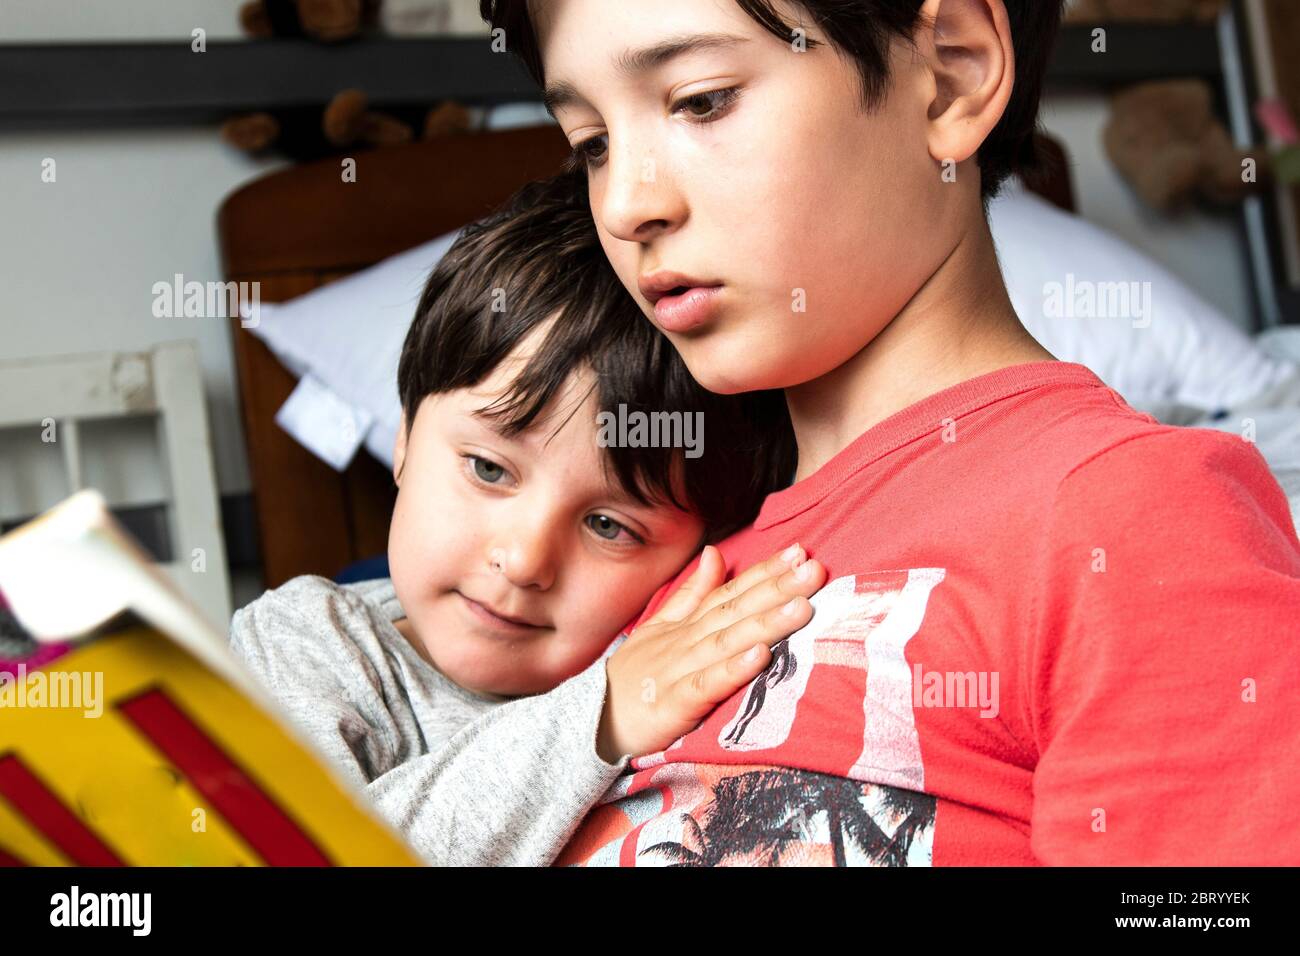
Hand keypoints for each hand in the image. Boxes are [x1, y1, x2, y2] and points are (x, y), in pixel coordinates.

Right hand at [597, 543, 825, 762]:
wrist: (594, 721)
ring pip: (728, 641)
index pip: (731, 591)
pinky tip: (760, 655)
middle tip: (814, 569)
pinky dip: (733, 669)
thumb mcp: (660, 626)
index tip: (800, 552)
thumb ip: (692, 592)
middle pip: (737, 610)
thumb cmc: (634, 675)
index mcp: (688, 623)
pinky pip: (707, 684)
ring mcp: (681, 670)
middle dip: (777, 588)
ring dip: (765, 622)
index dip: (765, 572)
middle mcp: (688, 640)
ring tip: (800, 606)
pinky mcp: (676, 703)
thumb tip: (715, 553)